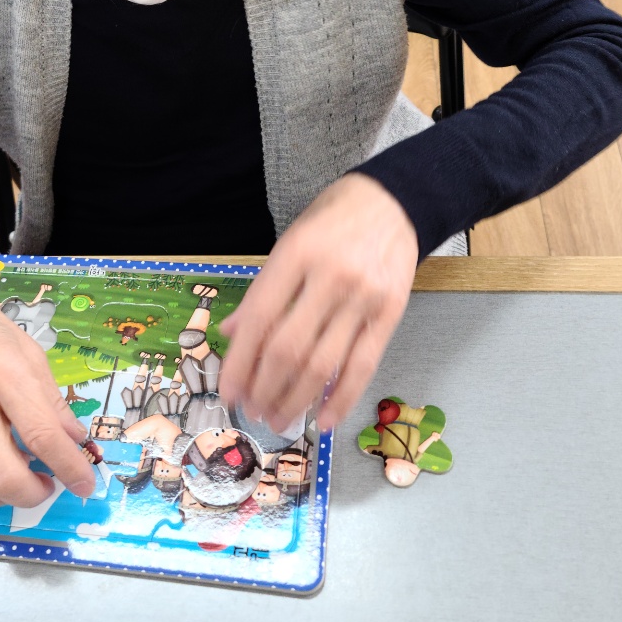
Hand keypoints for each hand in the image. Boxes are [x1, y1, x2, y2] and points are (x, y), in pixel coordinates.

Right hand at [0, 288, 96, 510]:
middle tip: (48, 484)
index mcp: (3, 372)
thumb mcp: (30, 354)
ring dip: (8, 498)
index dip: (69, 466)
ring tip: (21, 477)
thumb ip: (52, 401)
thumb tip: (75, 442)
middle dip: (35, 495)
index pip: (40, 434)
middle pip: (3, 476)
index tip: (85, 483)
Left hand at [219, 174, 417, 433]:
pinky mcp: (391, 314)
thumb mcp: (289, 241)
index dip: (240, 363)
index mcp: (296, 255)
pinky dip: (341, 399)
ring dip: (296, 400)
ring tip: (279, 420)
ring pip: (323, 364)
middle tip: (253, 412)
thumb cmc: (332, 220)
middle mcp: (329, 277)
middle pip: (289, 348)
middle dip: (265, 389)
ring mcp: (363, 298)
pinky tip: (324, 420)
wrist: (393, 201)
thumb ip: (262, 289)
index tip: (228, 393)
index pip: (260, 319)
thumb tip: (233, 333)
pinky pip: (363, 366)